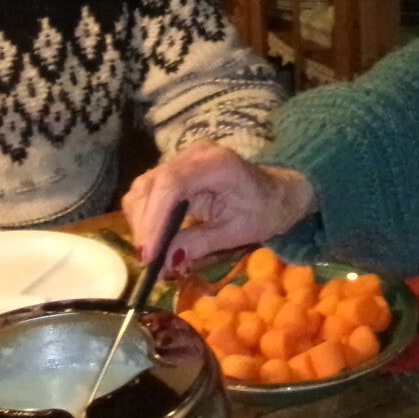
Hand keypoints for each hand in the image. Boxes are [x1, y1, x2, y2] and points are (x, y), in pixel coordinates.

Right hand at [122, 143, 316, 271]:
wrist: (276, 192)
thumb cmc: (263, 211)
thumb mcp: (236, 233)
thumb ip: (199, 244)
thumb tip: (163, 262)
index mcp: (216, 164)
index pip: (171, 185)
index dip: (154, 220)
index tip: (148, 254)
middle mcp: (194, 154)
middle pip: (150, 185)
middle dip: (144, 226)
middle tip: (148, 263)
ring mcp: (182, 159)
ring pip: (143, 188)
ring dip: (142, 224)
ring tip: (153, 256)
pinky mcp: (175, 169)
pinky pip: (149, 192)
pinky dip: (146, 218)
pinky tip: (156, 241)